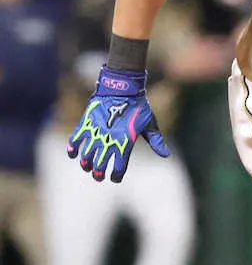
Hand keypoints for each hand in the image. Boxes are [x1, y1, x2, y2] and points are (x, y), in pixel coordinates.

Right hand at [66, 66, 169, 181]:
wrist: (122, 87)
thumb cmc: (138, 106)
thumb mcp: (150, 124)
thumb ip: (156, 141)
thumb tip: (166, 155)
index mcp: (125, 143)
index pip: (119, 168)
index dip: (116, 176)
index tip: (115, 177)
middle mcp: (109, 141)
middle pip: (100, 165)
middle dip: (99, 173)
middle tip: (99, 175)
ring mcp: (96, 132)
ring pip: (86, 156)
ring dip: (86, 164)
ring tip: (87, 166)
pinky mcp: (86, 123)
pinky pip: (75, 139)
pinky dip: (72, 148)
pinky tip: (73, 154)